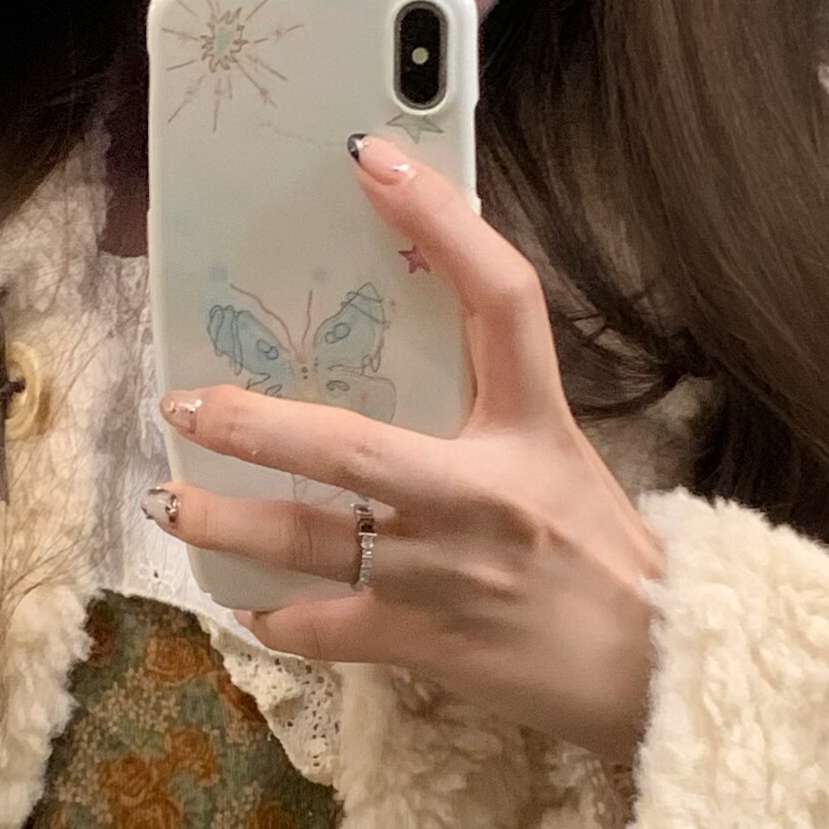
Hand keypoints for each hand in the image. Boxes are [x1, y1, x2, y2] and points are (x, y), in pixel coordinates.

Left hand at [153, 136, 666, 763]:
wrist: (659, 669)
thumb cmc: (603, 559)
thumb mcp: (558, 456)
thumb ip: (491, 408)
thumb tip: (411, 342)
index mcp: (533, 425)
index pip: (500, 298)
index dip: (440, 220)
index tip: (374, 158)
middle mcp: (482, 495)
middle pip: (348, 447)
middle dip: (254, 425)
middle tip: (185, 402)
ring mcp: (445, 574)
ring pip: (307, 543)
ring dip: (225, 524)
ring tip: (169, 501)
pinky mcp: (423, 642)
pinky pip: (321, 629)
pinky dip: (276, 618)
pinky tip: (248, 604)